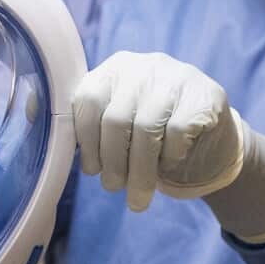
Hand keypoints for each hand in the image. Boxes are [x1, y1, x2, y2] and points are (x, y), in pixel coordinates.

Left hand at [73, 51, 245, 211]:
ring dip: (139, 171)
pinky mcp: (206, 95)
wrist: (207, 132)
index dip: (87, 142)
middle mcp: (144, 66)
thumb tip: (57, 135)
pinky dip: (169, 157)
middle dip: (113, 163)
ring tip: (138, 197)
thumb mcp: (117, 122)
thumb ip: (91, 126)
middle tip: (114, 189)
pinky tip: (168, 164)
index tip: (92, 170)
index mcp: (114, 69)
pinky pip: (178, 132)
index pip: (88, 100)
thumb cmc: (150, 131)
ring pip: (146, 128)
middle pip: (116, 119)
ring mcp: (177, 76)